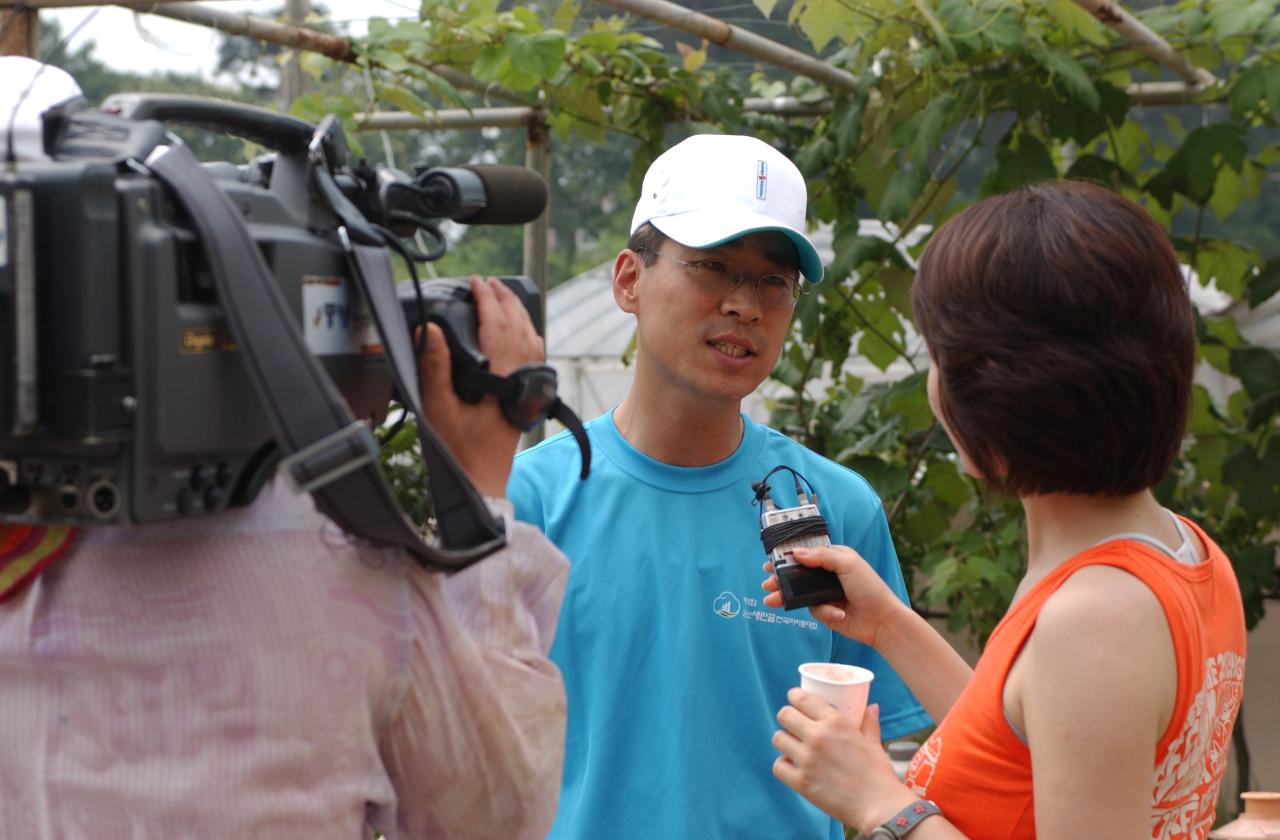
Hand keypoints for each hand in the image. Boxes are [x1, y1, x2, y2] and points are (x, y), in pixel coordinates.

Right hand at [417, 276, 544, 496]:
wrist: (482, 479)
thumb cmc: (458, 448)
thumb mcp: (437, 406)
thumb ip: (434, 366)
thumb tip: (429, 328)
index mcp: (501, 375)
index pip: (497, 323)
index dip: (486, 299)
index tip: (475, 282)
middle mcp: (520, 376)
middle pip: (518, 325)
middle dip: (504, 300)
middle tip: (488, 283)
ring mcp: (528, 386)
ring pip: (530, 338)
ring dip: (518, 314)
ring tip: (504, 298)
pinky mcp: (528, 396)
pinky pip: (535, 355)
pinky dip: (528, 335)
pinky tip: (522, 331)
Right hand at [761, 545, 906, 647]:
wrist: (882, 621)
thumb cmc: (870, 588)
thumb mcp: (848, 564)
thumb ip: (822, 556)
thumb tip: (797, 552)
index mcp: (833, 558)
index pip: (806, 553)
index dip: (788, 556)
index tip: (772, 559)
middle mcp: (826, 575)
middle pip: (797, 574)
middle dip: (780, 578)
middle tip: (767, 582)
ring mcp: (824, 593)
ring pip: (798, 593)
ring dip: (785, 596)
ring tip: (771, 599)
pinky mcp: (824, 611)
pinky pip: (812, 610)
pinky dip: (823, 612)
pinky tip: (838, 613)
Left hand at [772, 692, 916, 832]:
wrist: (879, 806)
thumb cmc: (878, 774)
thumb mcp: (874, 743)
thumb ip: (869, 723)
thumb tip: (871, 707)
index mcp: (835, 722)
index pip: (801, 698)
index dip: (794, 697)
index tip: (795, 701)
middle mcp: (818, 736)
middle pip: (784, 715)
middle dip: (788, 718)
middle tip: (794, 727)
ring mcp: (807, 759)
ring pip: (778, 739)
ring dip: (785, 742)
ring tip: (794, 748)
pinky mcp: (801, 782)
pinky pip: (778, 766)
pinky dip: (783, 766)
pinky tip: (793, 768)